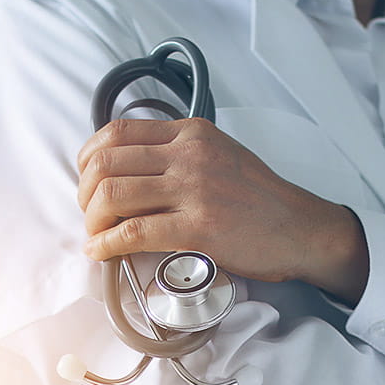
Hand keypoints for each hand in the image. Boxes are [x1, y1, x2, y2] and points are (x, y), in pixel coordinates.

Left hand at [76, 118, 368, 302]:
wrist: (300, 228)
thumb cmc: (255, 197)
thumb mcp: (216, 154)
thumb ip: (173, 154)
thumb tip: (121, 169)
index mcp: (190, 133)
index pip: (116, 131)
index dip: (88, 159)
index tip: (87, 182)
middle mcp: (190, 154)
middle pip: (105, 164)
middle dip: (84, 193)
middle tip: (90, 214)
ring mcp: (195, 189)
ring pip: (113, 195)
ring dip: (92, 220)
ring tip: (96, 235)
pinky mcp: (199, 227)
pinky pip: (134, 232)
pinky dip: (106, 244)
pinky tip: (101, 252)